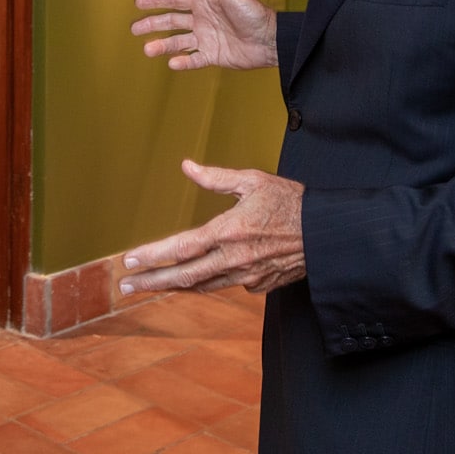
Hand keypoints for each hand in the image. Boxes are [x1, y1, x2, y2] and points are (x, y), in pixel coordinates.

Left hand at [121, 160, 305, 295]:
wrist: (328, 234)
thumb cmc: (291, 202)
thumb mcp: (252, 181)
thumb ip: (215, 178)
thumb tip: (187, 166)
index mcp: (229, 231)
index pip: (181, 248)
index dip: (152, 256)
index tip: (129, 260)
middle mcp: (234, 259)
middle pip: (184, 276)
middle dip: (151, 283)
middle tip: (125, 286)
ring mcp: (247, 276)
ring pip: (202, 286)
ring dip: (174, 286)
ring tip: (151, 285)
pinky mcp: (259, 286)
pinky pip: (226, 285)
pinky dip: (207, 282)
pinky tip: (196, 278)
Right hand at [131, 0, 276, 70]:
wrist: (269, 39)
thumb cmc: (252, 12)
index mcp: (203, 3)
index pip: (174, 0)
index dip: (156, 0)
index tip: (138, 1)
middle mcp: (202, 20)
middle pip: (171, 21)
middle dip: (151, 24)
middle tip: (134, 28)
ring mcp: (207, 38)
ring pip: (178, 42)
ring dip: (162, 45)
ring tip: (148, 50)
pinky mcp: (214, 55)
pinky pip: (194, 60)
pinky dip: (183, 62)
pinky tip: (172, 63)